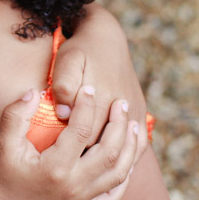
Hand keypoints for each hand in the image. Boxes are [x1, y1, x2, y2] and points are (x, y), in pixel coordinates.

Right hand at [0, 86, 139, 199]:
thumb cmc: (1, 173)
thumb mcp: (4, 143)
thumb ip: (16, 114)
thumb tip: (34, 92)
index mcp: (55, 168)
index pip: (81, 131)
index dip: (87, 106)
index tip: (89, 88)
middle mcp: (74, 185)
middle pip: (109, 152)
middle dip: (119, 124)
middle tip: (121, 103)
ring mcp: (83, 198)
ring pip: (119, 172)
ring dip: (130, 147)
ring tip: (134, 125)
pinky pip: (115, 192)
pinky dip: (126, 172)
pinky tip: (129, 156)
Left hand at [52, 5, 147, 148]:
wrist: (107, 37)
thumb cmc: (80, 49)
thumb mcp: (66, 60)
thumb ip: (63, 85)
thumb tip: (65, 113)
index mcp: (101, 96)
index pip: (85, 138)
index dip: (70, 149)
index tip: (57, 155)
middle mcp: (122, 106)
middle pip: (103, 145)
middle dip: (86, 155)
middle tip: (68, 162)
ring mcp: (135, 109)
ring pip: (123, 147)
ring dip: (107, 157)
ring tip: (87, 162)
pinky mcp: (141, 110)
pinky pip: (138, 143)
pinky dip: (126, 154)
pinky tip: (111, 160)